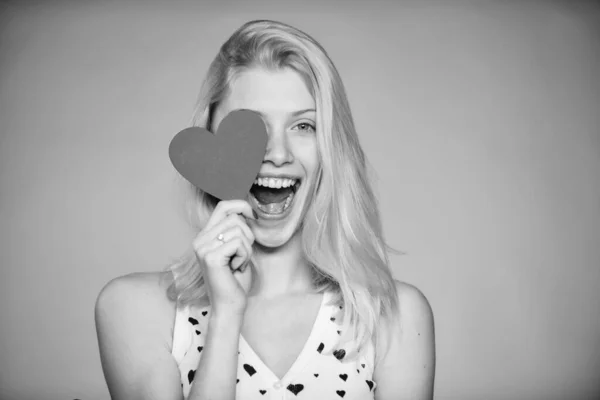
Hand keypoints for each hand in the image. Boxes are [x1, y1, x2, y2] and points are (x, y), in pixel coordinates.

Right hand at [193, 200, 254, 316]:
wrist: (230, 305)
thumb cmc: (236, 279)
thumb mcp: (236, 249)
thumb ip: (236, 230)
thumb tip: (248, 210)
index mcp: (205, 236)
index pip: (222, 206)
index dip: (241, 205)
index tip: (253, 216)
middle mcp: (200, 240)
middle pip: (234, 218)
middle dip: (248, 236)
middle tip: (243, 256)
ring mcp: (203, 248)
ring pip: (239, 230)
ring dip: (247, 249)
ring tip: (239, 264)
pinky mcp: (211, 257)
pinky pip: (238, 244)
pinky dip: (245, 257)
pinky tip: (236, 269)